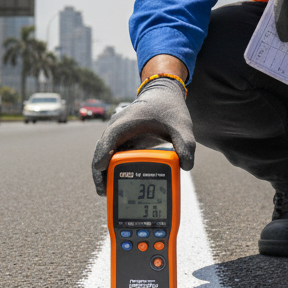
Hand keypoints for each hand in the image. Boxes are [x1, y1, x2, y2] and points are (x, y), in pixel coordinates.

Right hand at [90, 77, 194, 195]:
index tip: (101, 166)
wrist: (164, 95)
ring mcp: (118, 135)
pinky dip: (111, 169)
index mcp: (128, 121)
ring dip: (103, 172)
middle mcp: (118, 127)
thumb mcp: (182, 125)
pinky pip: (112, 156)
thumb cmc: (169, 108)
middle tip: (104, 191)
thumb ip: (186, 144)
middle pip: (102, 149)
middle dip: (100, 171)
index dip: (104, 151)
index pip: (112, 136)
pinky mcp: (122, 141)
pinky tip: (115, 184)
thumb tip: (186, 166)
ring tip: (107, 193)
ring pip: (104, 154)